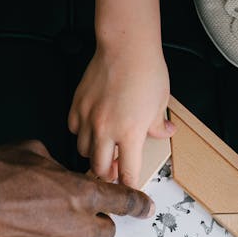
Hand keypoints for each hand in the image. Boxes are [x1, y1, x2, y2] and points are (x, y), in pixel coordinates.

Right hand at [0, 141, 154, 236]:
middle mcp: (77, 228)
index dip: (136, 204)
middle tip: (66, 214)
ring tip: (29, 226)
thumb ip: (56, 167)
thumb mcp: (30, 153)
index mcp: (81, 194)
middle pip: (104, 231)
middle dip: (92, 221)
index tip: (144, 208)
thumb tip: (58, 174)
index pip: (123, 201)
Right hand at [68, 46, 174, 186]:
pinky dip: (81, 133)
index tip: (130, 190)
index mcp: (130, 134)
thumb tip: (163, 133)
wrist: (126, 46)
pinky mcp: (77, 105)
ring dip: (94, 153)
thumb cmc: (146, 70)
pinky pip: (74, 130)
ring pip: (83, 151)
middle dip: (108, 173)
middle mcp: (106, 129)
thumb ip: (158, 126)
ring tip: (104, 145)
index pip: (127, 174)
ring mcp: (88, 118)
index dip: (129, 186)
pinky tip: (91, 126)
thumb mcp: (160, 103)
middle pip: (99, 169)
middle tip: (114, 168)